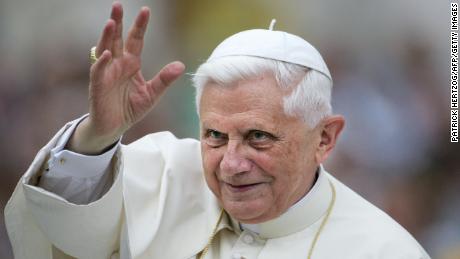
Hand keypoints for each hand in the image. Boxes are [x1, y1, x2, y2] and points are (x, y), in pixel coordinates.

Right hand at [68, 2, 184, 153]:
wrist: (114, 127)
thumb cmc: (130, 108)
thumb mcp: (152, 94)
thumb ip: (164, 79)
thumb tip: (181, 65)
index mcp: (131, 63)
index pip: (136, 40)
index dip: (140, 26)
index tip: (145, 10)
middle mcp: (117, 64)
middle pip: (117, 39)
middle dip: (118, 22)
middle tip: (117, 4)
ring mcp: (106, 73)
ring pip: (105, 50)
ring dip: (107, 36)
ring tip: (112, 22)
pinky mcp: (98, 85)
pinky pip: (98, 71)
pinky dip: (102, 62)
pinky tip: (107, 54)